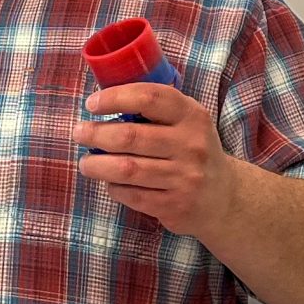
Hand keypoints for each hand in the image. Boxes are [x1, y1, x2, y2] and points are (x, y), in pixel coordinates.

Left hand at [73, 83, 245, 237]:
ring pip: (127, 169)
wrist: (224, 197)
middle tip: (79, 133)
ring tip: (85, 162)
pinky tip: (109, 181)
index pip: (149, 98)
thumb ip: (156, 109)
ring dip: (96, 165)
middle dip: (96, 134)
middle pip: (130, 136)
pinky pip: (132, 195)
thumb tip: (103, 100)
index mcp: (192, 116)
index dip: (115, 98)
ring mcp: (184, 178)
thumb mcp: (188, 122)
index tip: (91, 104)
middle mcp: (191, 146)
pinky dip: (113, 187)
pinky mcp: (174, 206)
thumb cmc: (192, 151)